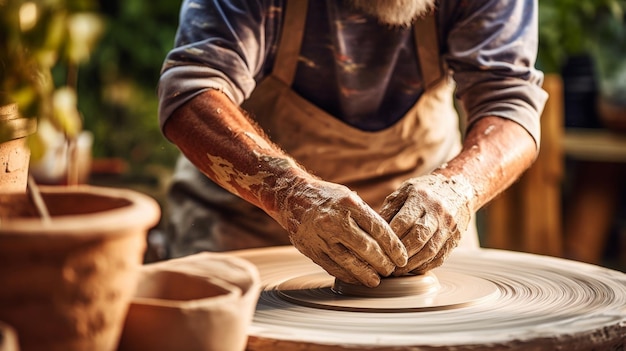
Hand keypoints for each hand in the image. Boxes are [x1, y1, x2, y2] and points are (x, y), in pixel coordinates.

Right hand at [276, 178, 407, 287]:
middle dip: (383, 263)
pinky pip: (333, 268)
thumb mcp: (349, 198)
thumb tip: (390, 241)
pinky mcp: (311, 250)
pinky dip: (348, 276)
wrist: (292, 197)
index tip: (402, 258)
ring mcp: (321, 236)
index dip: (393, 247)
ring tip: (377, 280)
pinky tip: (357, 278)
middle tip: (391, 270)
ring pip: (350, 262)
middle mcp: (334, 220)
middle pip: (366, 248)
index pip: (379, 229)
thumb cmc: (326, 198)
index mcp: (349, 204)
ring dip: (367, 274)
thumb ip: (367, 217)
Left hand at [379, 174, 473, 274]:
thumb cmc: (424, 191)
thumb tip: (373, 230)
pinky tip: (412, 269)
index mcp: (421, 197)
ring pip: (429, 251)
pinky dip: (424, 266)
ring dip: (411, 265)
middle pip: (417, 238)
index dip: (390, 238)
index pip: (403, 222)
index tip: (376, 249)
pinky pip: (439, 258)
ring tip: (396, 271)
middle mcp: (437, 212)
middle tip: (385, 265)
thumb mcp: (404, 191)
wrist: (459, 187)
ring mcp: (448, 226)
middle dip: (400, 254)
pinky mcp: (455, 239)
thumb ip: (389, 209)